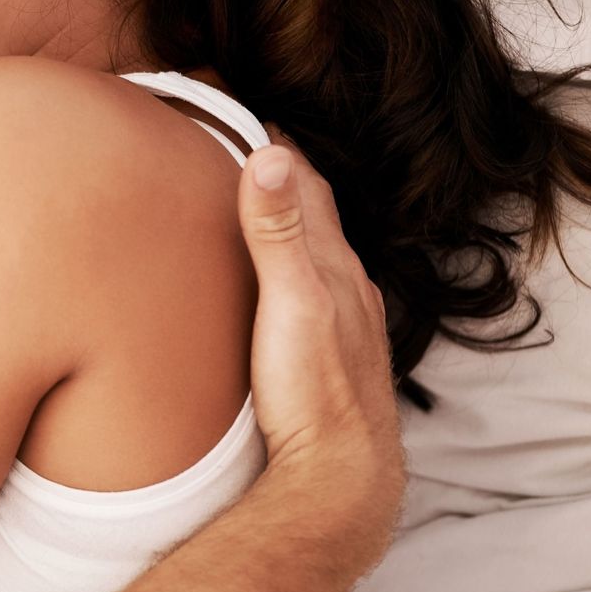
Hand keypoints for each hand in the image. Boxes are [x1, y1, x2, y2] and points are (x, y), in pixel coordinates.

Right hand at [237, 136, 404, 555]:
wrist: (341, 480)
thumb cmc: (315, 393)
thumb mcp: (291, 303)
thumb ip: (278, 232)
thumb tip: (270, 153)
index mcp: (334, 265)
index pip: (307, 184)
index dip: (277, 144)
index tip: (243, 110)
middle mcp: (346, 288)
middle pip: (315, 215)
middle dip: (283, 177)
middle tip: (244, 145)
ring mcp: (343, 324)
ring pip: (316, 256)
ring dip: (290, 225)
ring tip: (256, 206)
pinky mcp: (329, 357)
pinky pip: (311, 293)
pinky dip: (290, 270)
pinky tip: (276, 288)